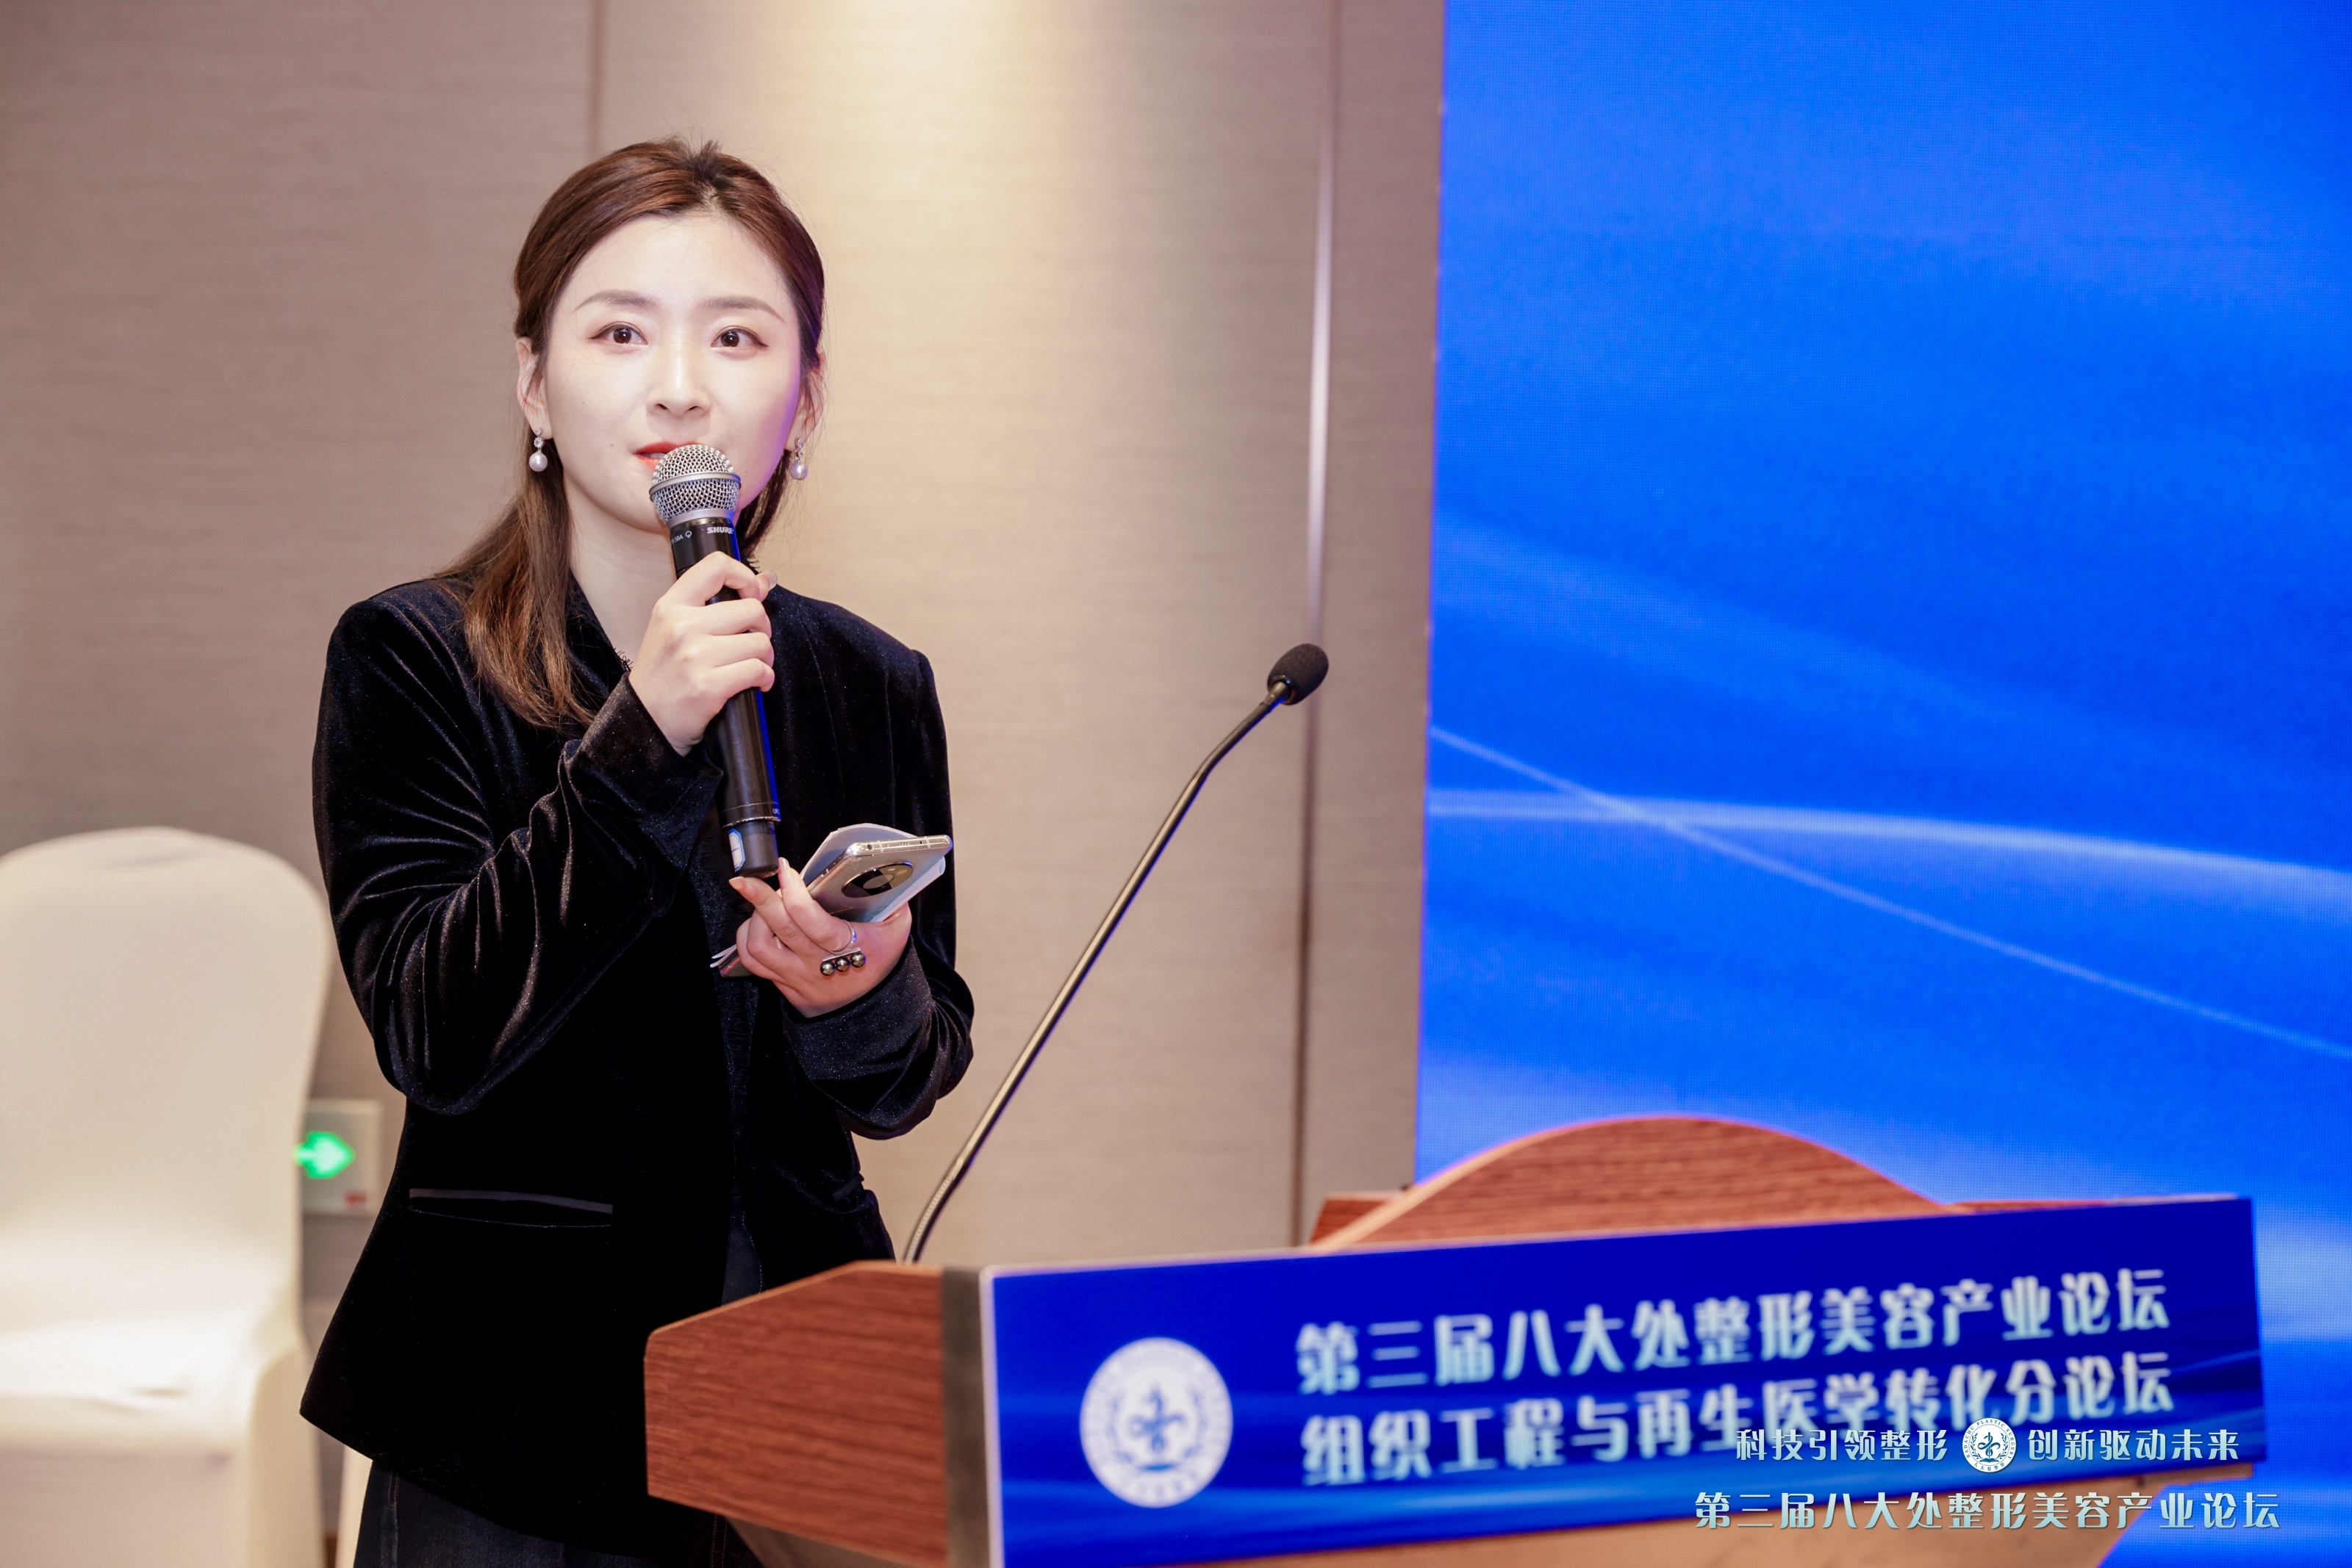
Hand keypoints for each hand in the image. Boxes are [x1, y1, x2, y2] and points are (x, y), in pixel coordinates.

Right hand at [628, 554, 776, 753]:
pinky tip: (755, 683)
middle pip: (752, 609)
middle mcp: (682, 626)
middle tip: (751, 643)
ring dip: (764, 657)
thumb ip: (715, 603)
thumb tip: (765, 580)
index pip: (716, 566)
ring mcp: (695, 656)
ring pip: (760, 642)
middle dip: (761, 628)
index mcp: (671, 606)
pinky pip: (758, 670)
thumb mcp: (675, 629)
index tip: (752, 594)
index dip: (745, 576)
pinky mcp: (708, 686)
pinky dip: (764, 678)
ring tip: (751, 667)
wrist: (644, 720)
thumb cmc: (664, 674)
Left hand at [730, 872, 915, 1016]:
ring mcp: (797, 975)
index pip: (812, 920)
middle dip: (760, 898)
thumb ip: (893, 897)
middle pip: (780, 928)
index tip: (785, 870)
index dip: (794, 893)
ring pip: (760, 947)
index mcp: (846, 946)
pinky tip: (755, 925)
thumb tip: (885, 867)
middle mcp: (817, 962)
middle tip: (749, 879)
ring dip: (754, 920)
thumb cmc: (880, 962)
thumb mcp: (897, 928)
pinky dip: (747, 939)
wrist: (871, 1008)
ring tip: (762, 904)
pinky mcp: (783, 984)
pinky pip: (754, 963)